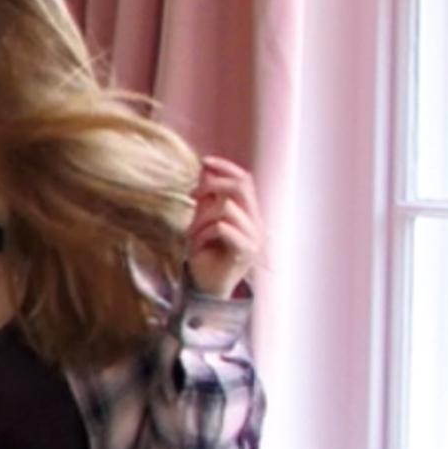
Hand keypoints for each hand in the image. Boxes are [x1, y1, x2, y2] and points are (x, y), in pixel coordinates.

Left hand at [186, 152, 262, 296]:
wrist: (208, 287)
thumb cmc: (206, 255)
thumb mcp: (202, 222)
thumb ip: (207, 199)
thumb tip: (205, 170)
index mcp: (248, 212)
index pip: (245, 180)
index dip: (226, 167)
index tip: (205, 162)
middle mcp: (256, 221)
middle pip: (241, 187)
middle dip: (212, 185)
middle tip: (192, 196)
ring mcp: (254, 236)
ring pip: (226, 207)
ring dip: (202, 219)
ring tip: (194, 235)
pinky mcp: (246, 250)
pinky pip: (224, 228)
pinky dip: (205, 233)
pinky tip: (200, 244)